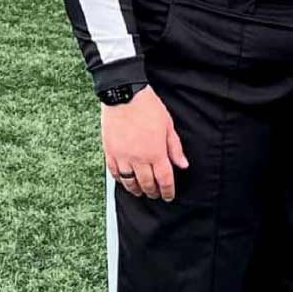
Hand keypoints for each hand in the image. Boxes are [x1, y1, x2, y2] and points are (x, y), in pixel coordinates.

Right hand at [101, 86, 188, 201]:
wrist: (123, 95)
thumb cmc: (147, 106)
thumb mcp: (167, 125)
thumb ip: (175, 148)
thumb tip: (182, 164)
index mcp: (156, 152)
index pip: (164, 180)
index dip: (168, 191)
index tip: (168, 196)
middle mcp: (139, 158)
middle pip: (147, 184)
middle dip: (153, 192)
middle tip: (155, 194)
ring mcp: (123, 156)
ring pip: (129, 182)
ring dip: (136, 189)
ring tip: (140, 191)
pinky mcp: (110, 152)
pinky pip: (115, 172)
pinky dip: (120, 180)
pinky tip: (124, 180)